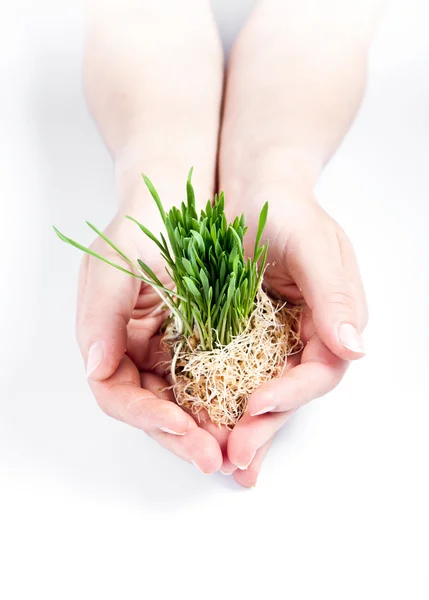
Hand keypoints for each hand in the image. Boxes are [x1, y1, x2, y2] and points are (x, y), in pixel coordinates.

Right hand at [77, 204, 223, 474]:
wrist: (179, 205)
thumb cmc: (140, 229)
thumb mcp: (113, 265)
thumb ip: (101, 315)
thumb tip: (94, 368)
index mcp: (110, 343)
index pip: (118, 394)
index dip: (145, 416)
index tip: (179, 424)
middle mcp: (139, 356)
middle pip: (155, 412)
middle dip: (184, 437)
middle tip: (216, 457)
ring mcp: (171, 355)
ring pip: (186, 406)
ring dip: (209, 430)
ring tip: (238, 450)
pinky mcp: (203, 348)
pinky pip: (214, 385)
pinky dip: (229, 404)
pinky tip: (250, 417)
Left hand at [221, 181, 367, 485]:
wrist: (252, 192)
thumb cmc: (287, 210)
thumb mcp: (313, 244)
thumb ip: (333, 294)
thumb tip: (355, 349)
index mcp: (334, 319)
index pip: (321, 369)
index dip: (292, 392)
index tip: (257, 406)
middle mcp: (309, 336)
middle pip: (291, 392)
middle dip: (265, 426)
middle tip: (235, 457)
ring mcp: (276, 339)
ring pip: (263, 391)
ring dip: (243, 426)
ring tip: (219, 457)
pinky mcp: (245, 338)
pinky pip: (235, 376)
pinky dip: (222, 402)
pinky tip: (204, 426)